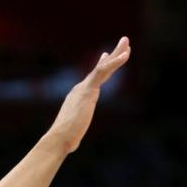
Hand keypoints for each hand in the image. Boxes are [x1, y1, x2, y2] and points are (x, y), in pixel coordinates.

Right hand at [50, 37, 130, 153]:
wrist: (59, 138)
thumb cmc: (64, 140)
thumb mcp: (73, 134)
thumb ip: (75, 133)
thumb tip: (71, 144)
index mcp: (79, 96)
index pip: (93, 79)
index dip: (102, 66)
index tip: (106, 55)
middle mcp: (81, 88)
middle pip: (101, 69)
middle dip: (112, 55)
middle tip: (124, 42)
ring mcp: (84, 87)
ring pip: (104, 66)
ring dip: (116, 53)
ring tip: (127, 42)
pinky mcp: (88, 90)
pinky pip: (103, 71)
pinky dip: (114, 62)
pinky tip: (125, 55)